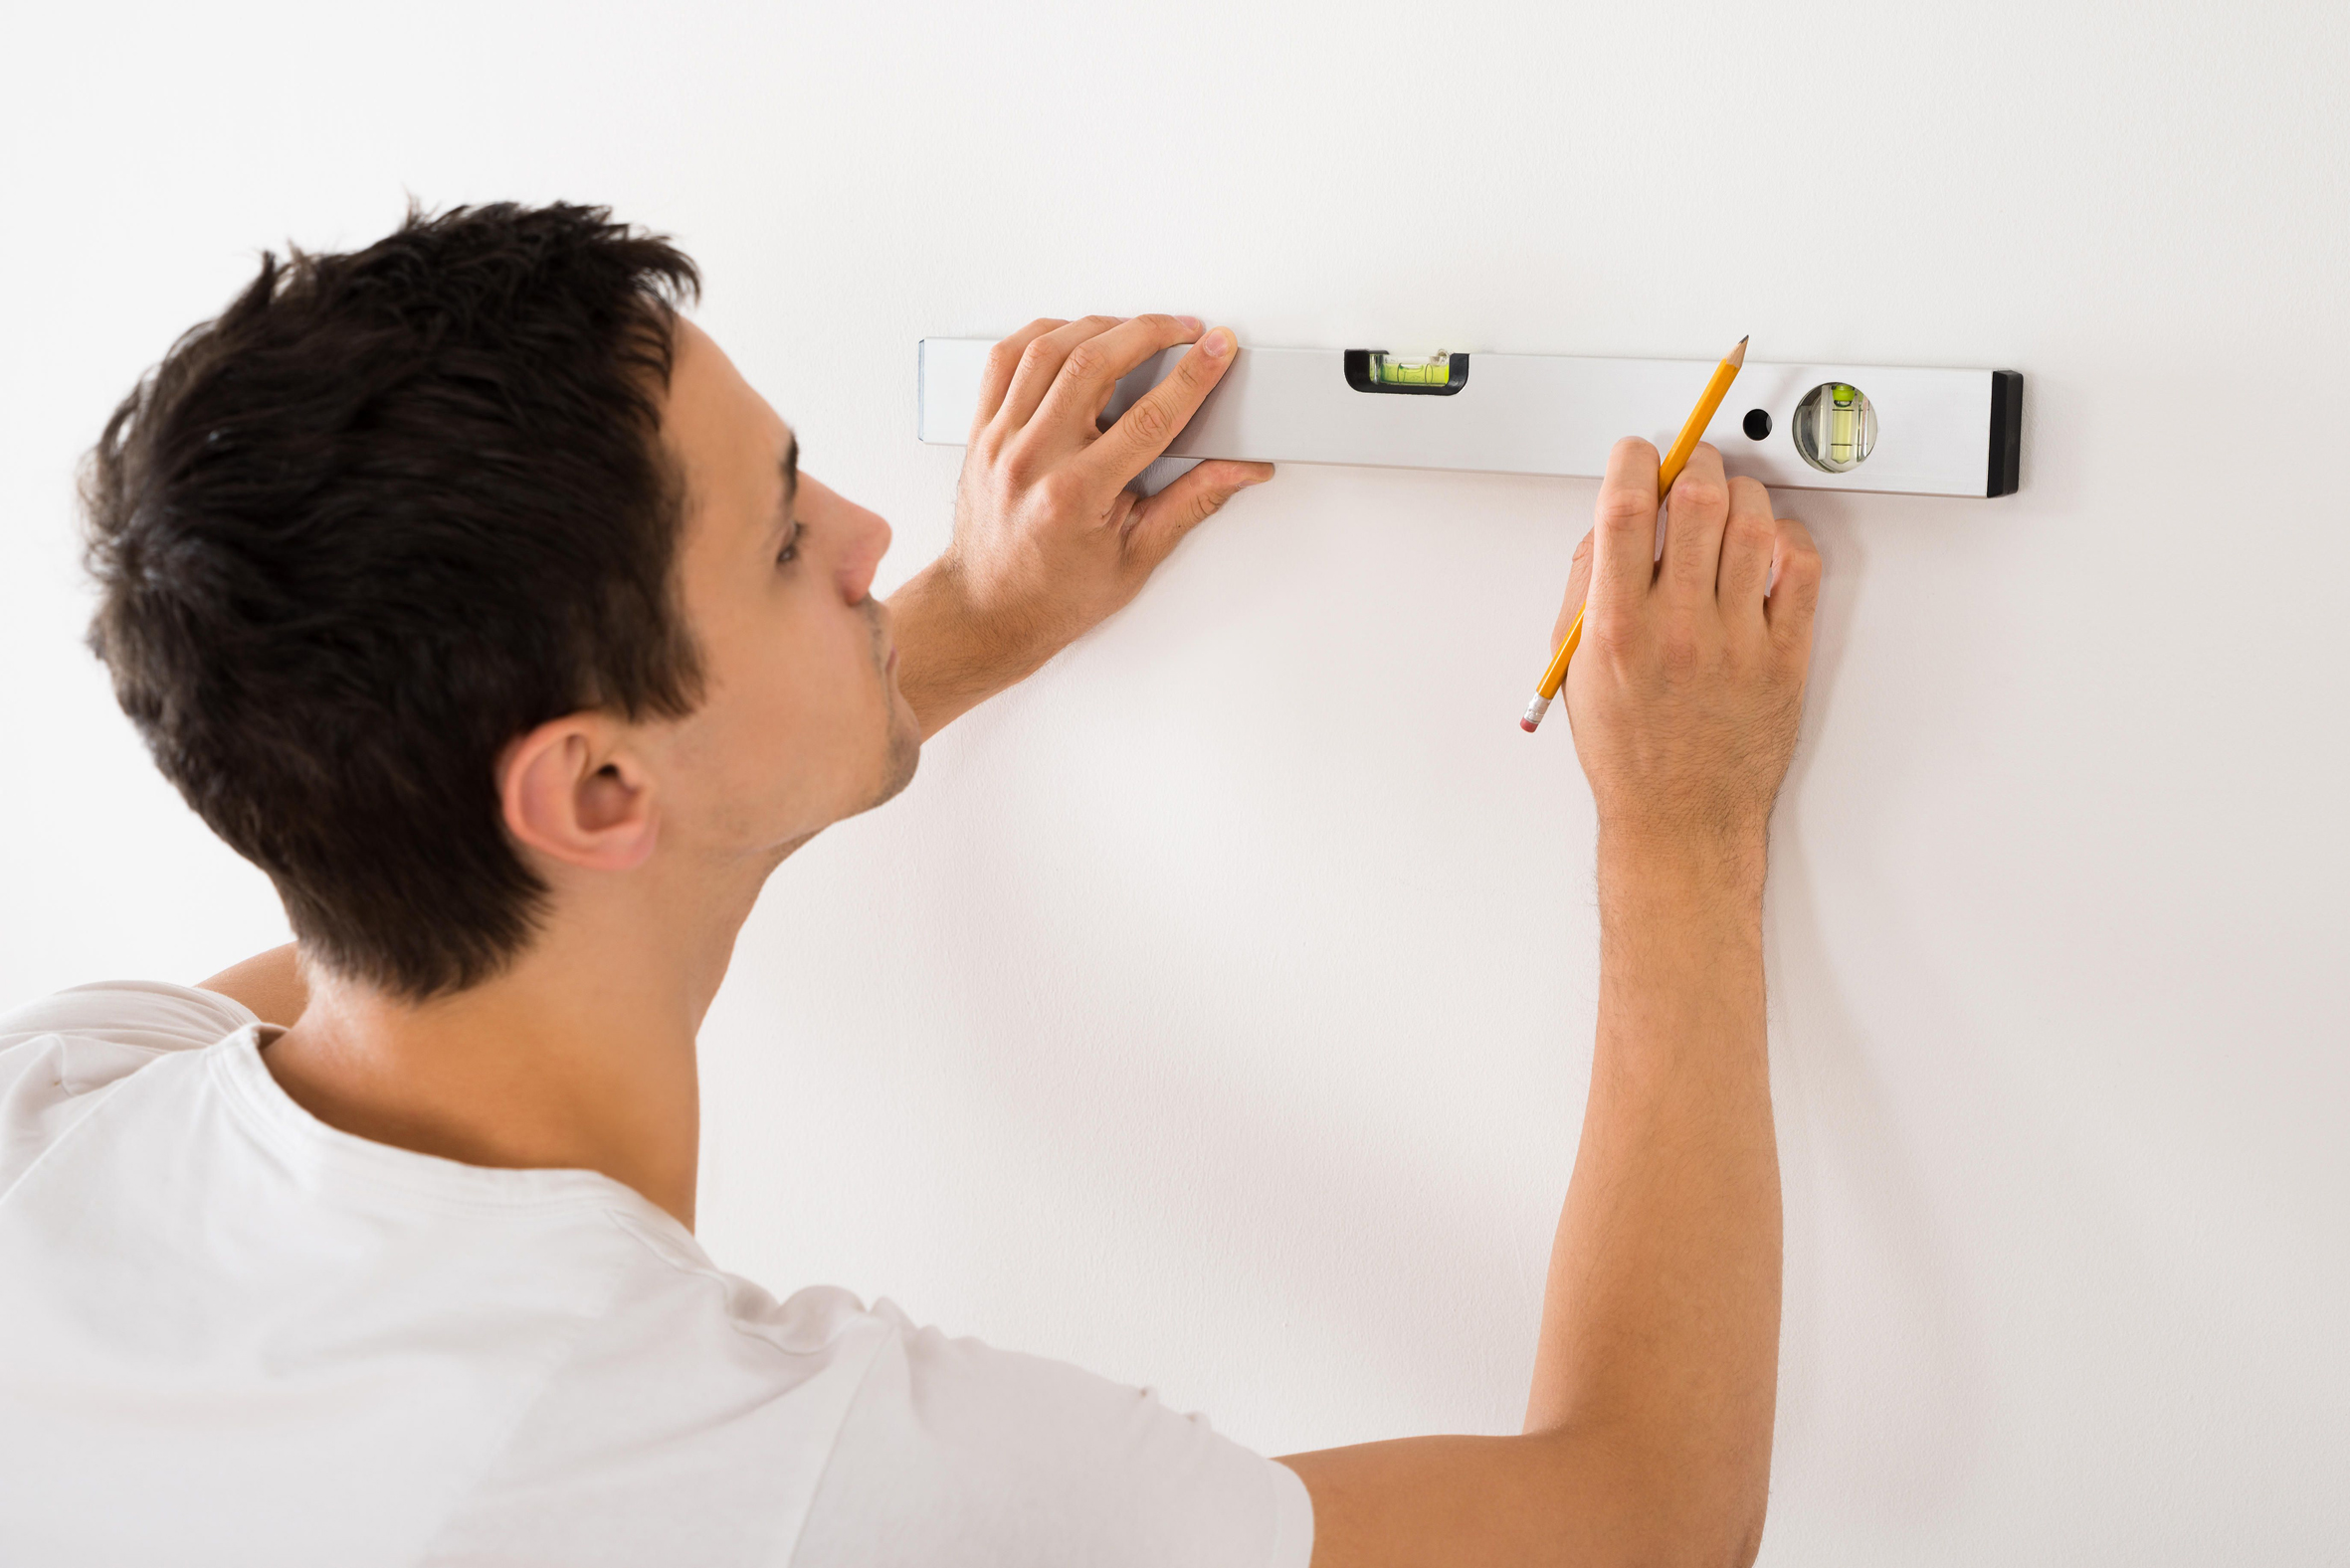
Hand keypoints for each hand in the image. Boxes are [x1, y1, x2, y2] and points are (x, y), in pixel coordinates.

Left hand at [888, 315, 1272, 734]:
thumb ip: (1192, 502)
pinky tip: (1074, 336)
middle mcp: (1031, 459)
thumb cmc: (1055, 594)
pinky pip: (1006, 358)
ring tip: (1137, 330)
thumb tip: (1241, 469)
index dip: (1192, 377)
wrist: (987, 612)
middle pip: (1093, 363)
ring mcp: (1000, 440)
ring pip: (1048, 349)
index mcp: (1075, 496)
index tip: (1218, 348)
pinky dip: (1044, 335)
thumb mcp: (1138, 556)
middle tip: (1185, 330)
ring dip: (1100, 327)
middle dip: (1149, 333)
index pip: (1148, 418)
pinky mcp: (982, 430)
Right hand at [1553, 438, 1821, 853]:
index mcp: (1617, 627)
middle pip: (1699, 500)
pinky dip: (1787, 539)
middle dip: (1693, 464)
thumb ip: (1586, 589)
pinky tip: (1767, 547)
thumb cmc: (1628, 750)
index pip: (1625, 508)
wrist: (1679, 818)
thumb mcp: (1574, 666)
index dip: (1634, 460)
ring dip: (1740, 494)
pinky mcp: (1785, 656)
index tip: (1638, 456)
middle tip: (1689, 470)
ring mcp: (1737, 641)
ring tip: (1727, 505)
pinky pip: (1802, 568)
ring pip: (1753, 523)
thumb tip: (1611, 522)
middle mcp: (1678, 628)